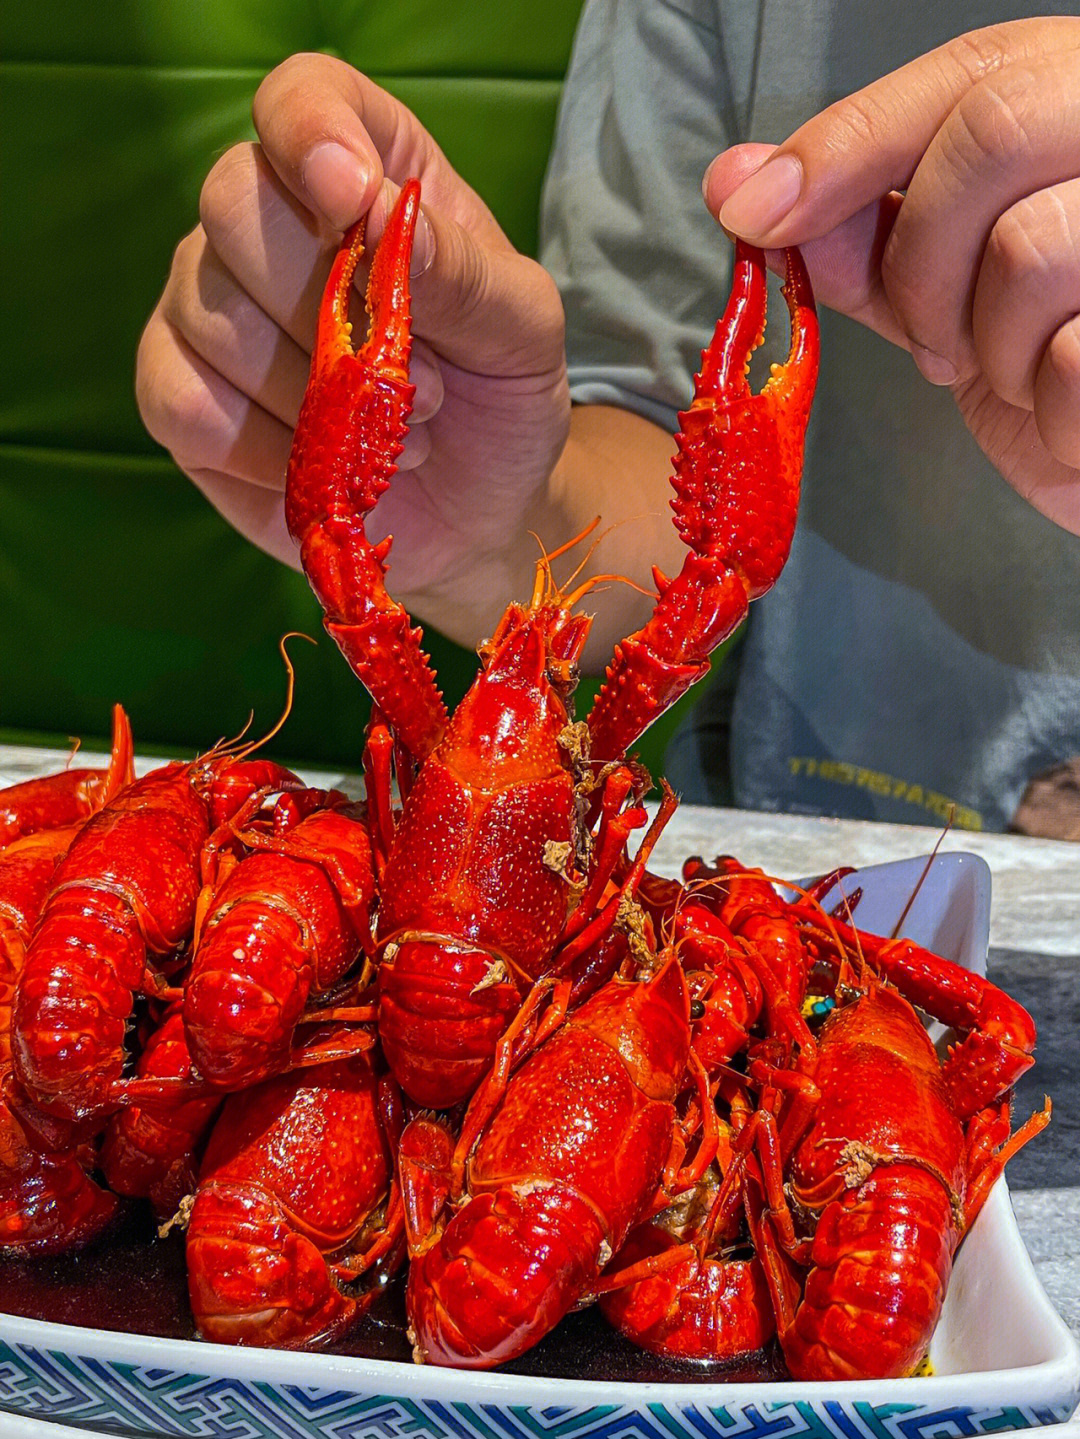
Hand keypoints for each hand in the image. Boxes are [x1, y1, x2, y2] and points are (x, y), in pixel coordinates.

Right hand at [136, 53, 568, 635]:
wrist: (478, 510)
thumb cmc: (498, 398)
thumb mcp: (523, 333)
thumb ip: (467, 273)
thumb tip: (378, 216)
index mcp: (363, 172)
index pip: (300, 97)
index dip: (310, 133)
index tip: (354, 201)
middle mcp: (269, 221)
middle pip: (233, 202)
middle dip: (325, 306)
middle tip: (411, 378)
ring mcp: (212, 305)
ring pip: (211, 315)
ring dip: (316, 396)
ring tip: (384, 432)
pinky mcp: (180, 394)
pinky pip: (182, 403)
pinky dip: (261, 450)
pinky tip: (319, 464)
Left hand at [702, 17, 1079, 534]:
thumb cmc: (1046, 354)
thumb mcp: (942, 286)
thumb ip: (855, 235)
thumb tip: (739, 180)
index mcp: (1077, 101)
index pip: (966, 75)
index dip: (846, 143)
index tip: (753, 213)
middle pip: (994, 135)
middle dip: (922, 262)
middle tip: (934, 341)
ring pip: (1028, 249)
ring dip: (987, 346)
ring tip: (1019, 369)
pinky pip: (1072, 353)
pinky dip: (1045, 403)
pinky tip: (1063, 404)